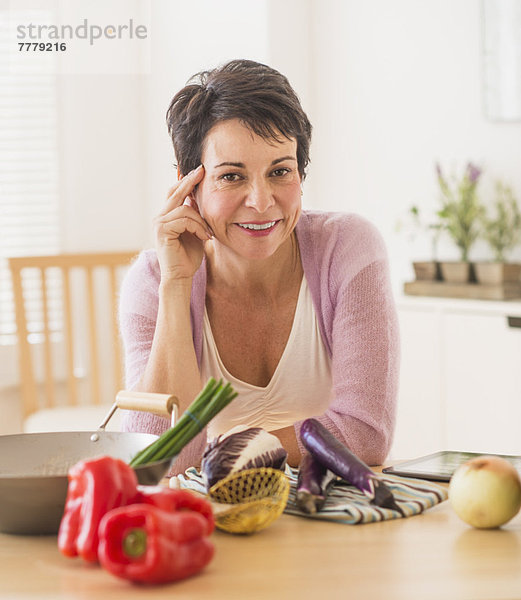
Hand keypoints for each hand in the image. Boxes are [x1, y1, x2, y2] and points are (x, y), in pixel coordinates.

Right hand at [154, 166, 211, 281]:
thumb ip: (194, 216)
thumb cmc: (189, 257)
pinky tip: (204, 237)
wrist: (181, 276)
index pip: (175, 193)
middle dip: (190, 182)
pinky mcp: (162, 230)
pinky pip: (184, 219)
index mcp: (166, 216)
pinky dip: (197, 227)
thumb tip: (198, 197)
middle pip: (175, 193)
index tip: (198, 170)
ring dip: (201, 220)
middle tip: (202, 171)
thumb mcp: (195, 231)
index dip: (186, 182)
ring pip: (184, 208)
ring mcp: (158, 223)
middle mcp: (159, 217)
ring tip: (208, 234)